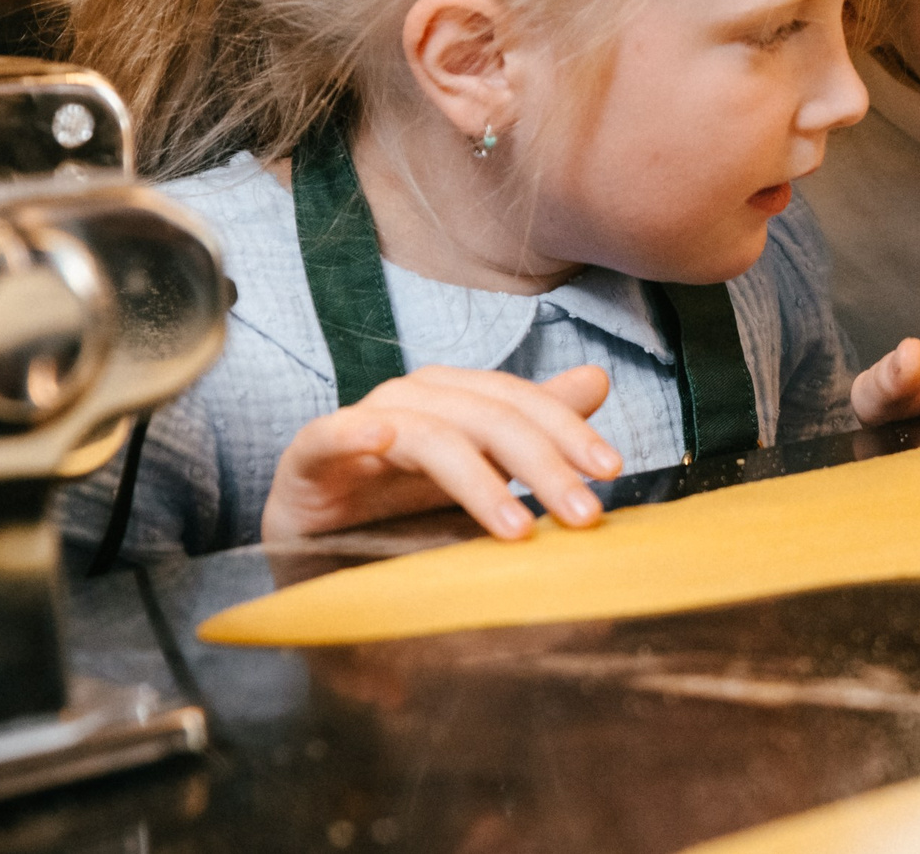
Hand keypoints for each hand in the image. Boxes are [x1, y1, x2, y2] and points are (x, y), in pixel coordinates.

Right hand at [263, 364, 622, 543]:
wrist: (316, 539)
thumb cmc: (403, 501)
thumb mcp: (480, 470)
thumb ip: (535, 430)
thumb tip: (599, 379)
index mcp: (456, 396)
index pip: (522, 402)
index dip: (569, 430)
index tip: (612, 471)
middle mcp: (413, 398)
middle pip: (488, 418)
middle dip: (543, 465)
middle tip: (584, 514)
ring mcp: (360, 423)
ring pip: (429, 435)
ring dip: (478, 481)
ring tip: (518, 529)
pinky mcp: (307, 456)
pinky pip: (327, 435)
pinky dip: (352, 433)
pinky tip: (378, 443)